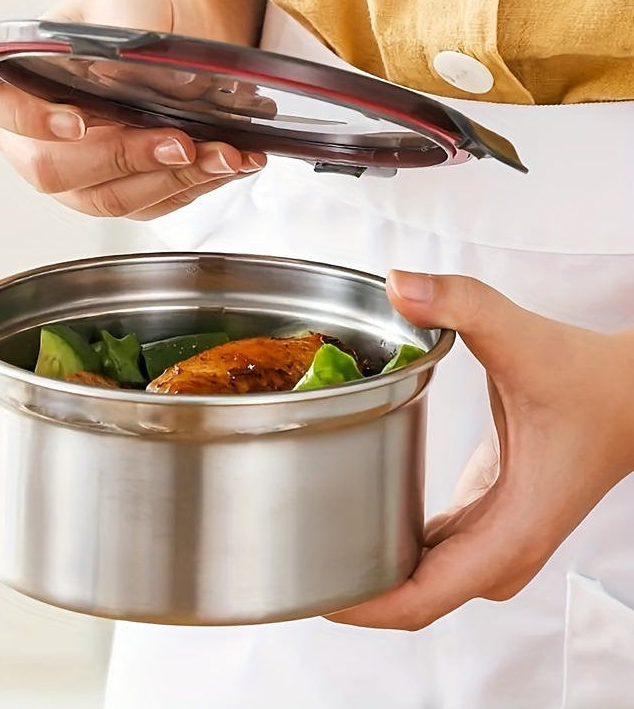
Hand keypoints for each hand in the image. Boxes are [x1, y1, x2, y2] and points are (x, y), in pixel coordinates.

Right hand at [0, 0, 266, 219]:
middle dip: (126, 160)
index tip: (79, 121)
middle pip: (60, 173)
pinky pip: (152, 206)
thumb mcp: (128, 1)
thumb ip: (119, 30)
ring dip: (173, 180)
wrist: (172, 27)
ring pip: (113, 199)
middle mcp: (40, 140)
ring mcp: (81, 176)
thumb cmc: (137, 10)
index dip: (34, 122)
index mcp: (20, 84)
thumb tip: (121, 74)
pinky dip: (195, 187)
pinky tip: (227, 164)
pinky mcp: (124, 193)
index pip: (2, 112)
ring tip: (225, 155)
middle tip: (181, 142)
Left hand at [328, 271, 633, 630]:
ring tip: (308, 541)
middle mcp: (502, 552)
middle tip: (289, 556)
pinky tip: (358, 521)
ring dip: (369, 570)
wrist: (631, 396)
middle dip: (351, 590)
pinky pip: (432, 554)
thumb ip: (460, 305)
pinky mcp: (490, 521)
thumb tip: (398, 285)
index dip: (359, 603)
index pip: (420, 600)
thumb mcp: (521, 338)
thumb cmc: (591, 383)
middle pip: (411, 600)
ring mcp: (497, 542)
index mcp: (509, 533)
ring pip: (421, 581)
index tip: (309, 590)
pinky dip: (394, 548)